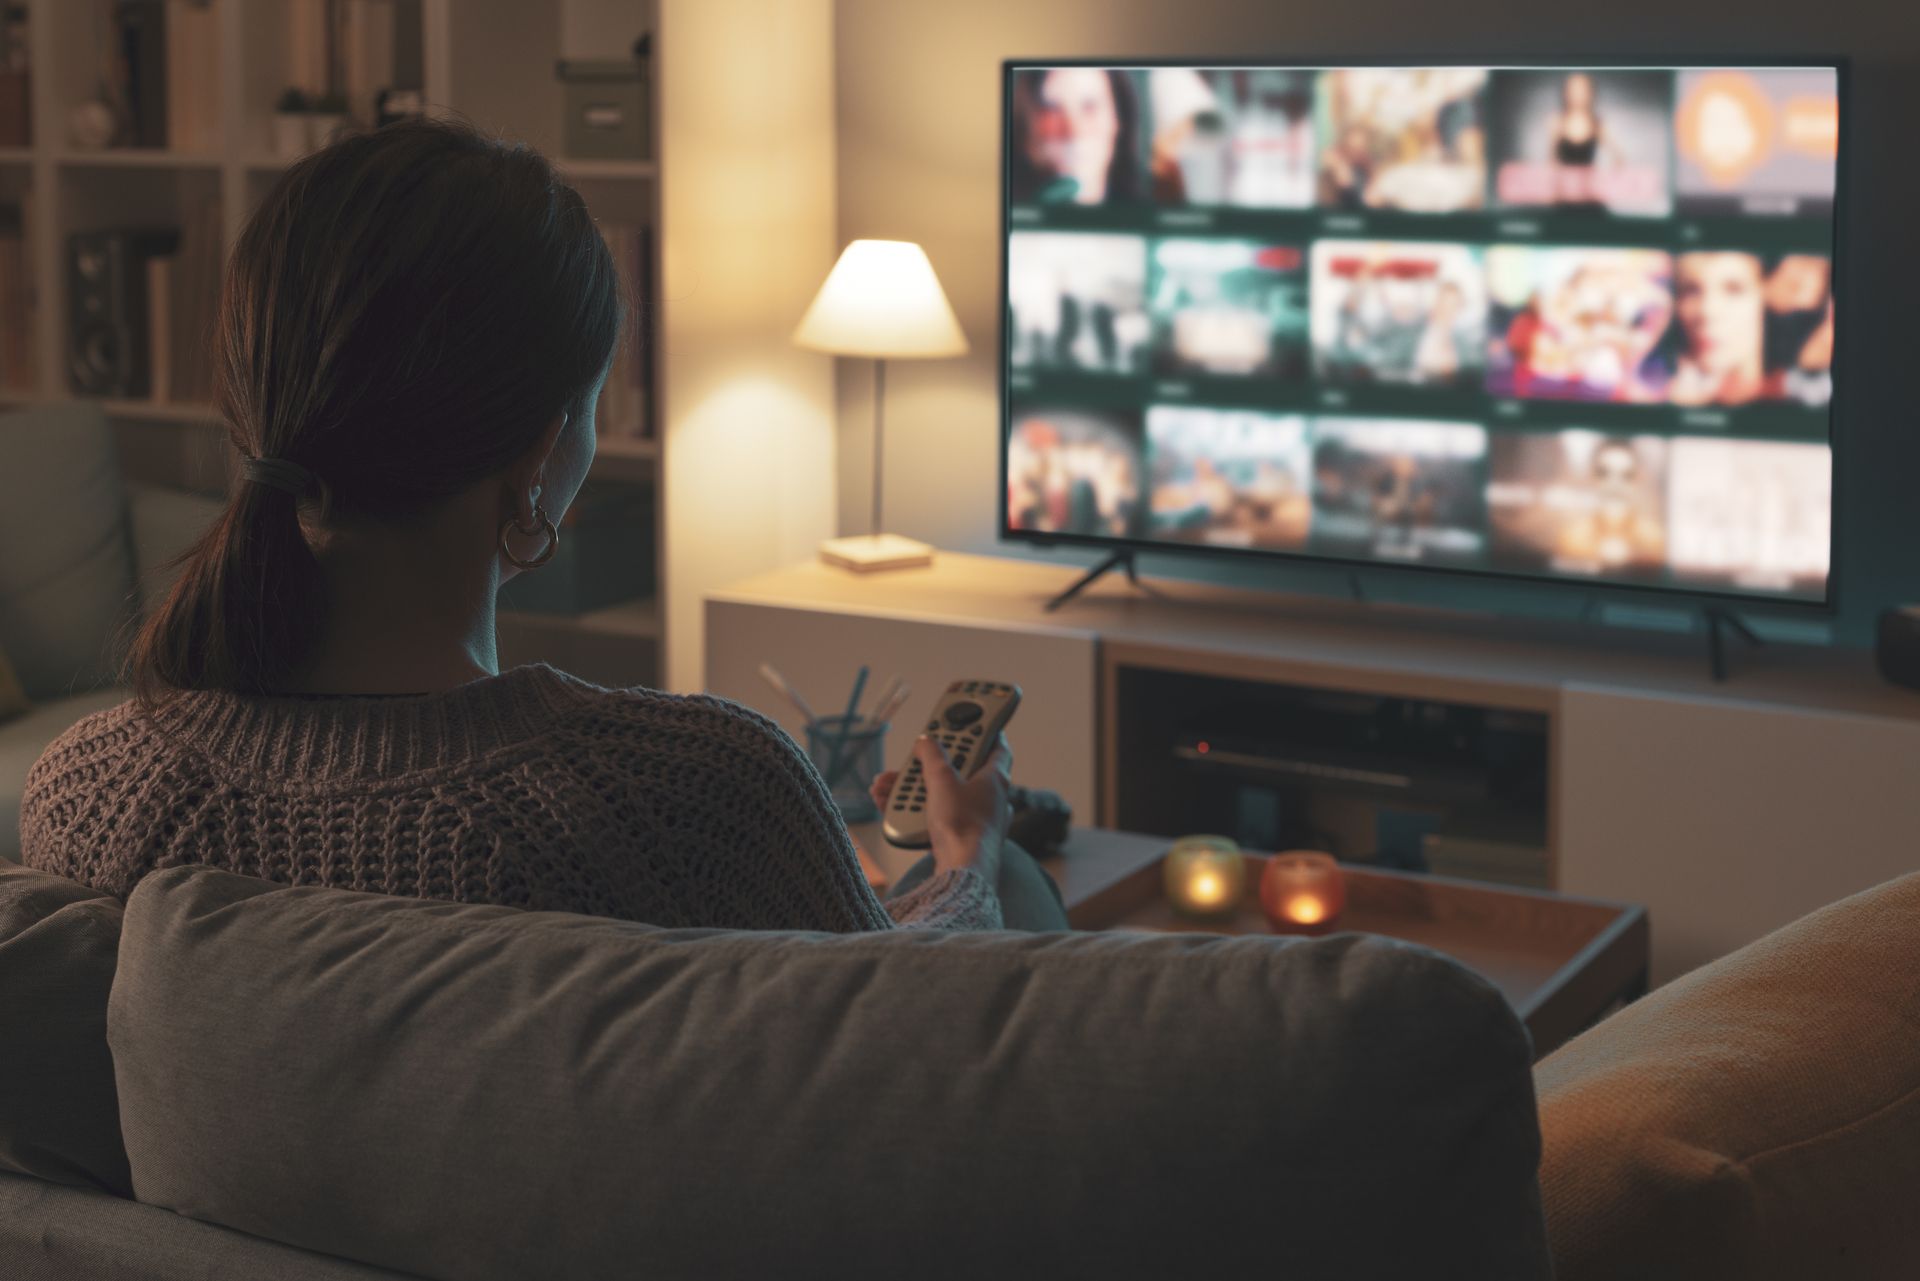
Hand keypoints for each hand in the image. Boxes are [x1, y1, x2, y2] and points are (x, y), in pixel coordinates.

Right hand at [870, 734, 1013, 879]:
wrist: (962, 872)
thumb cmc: (962, 825)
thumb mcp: (941, 780)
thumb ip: (932, 756)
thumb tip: (926, 742)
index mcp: (995, 778)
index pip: (995, 744)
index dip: (981, 729)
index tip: (966, 719)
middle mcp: (990, 798)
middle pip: (959, 770)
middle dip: (928, 764)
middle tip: (912, 758)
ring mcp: (977, 819)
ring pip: (943, 794)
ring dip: (913, 788)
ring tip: (886, 785)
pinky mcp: (962, 838)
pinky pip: (937, 816)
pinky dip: (915, 810)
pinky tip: (890, 806)